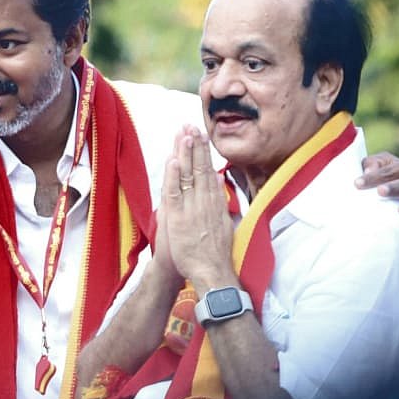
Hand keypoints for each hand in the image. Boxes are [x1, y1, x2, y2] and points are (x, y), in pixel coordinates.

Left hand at [163, 127, 234, 291]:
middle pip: (200, 168)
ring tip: (184, 134)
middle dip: (195, 146)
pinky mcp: (179, 218)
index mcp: (215, 202)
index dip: (203, 152)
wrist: (211, 272)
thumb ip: (220, 200)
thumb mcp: (225, 221)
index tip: (201, 134)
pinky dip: (174, 177)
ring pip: (188, 176)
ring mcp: (192, 208)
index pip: (209, 171)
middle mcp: (205, 201)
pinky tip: (173, 161)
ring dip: (185, 154)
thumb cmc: (216, 252)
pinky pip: (175, 193)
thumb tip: (220, 181)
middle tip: (192, 125)